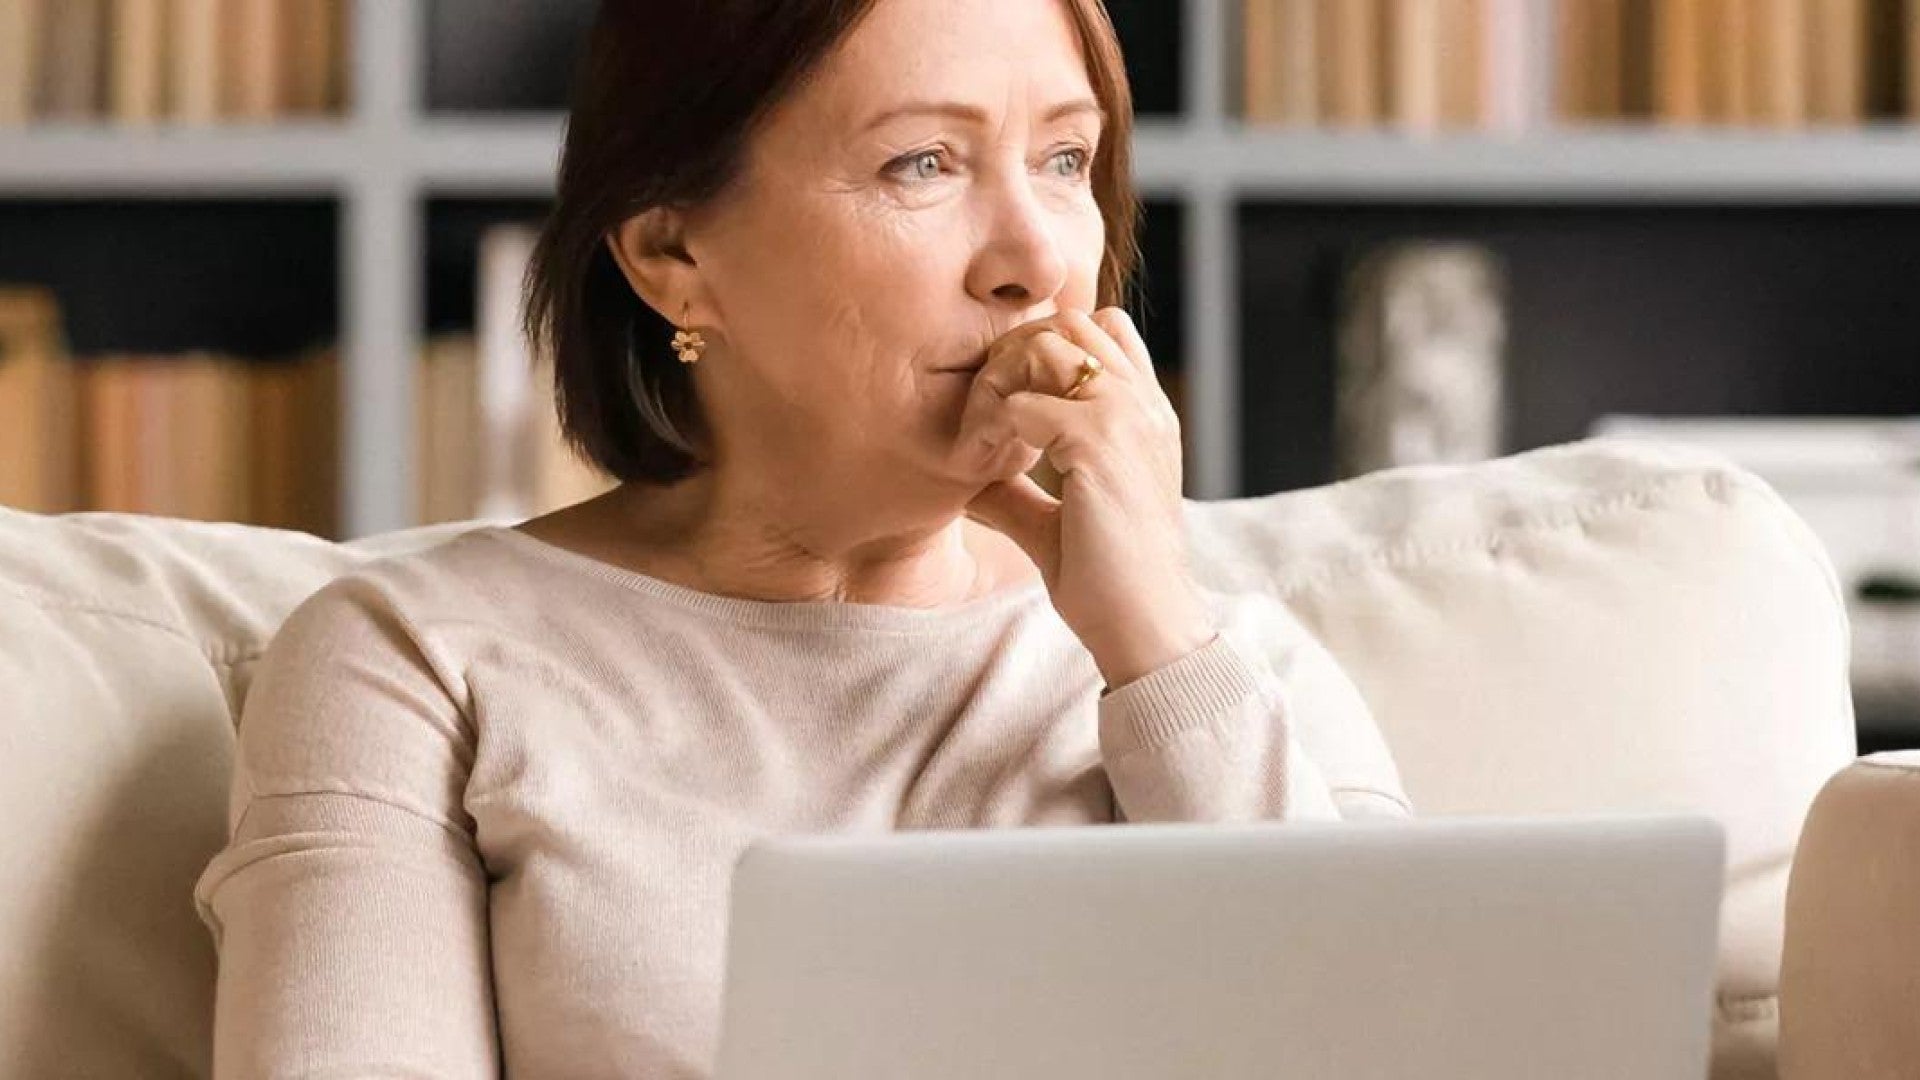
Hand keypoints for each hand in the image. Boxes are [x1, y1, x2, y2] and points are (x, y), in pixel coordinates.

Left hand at [958, 307, 1215, 690]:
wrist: (1144, 625)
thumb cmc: (1108, 582)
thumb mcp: (1057, 524)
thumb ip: (1018, 493)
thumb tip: (968, 482)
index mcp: (1145, 416)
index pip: (1101, 330)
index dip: (1047, 350)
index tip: (1009, 407)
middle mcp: (1143, 405)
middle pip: (1071, 322)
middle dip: (1016, 353)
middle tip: (987, 413)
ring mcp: (1126, 418)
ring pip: (1047, 346)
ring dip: (1002, 382)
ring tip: (982, 437)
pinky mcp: (1100, 443)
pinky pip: (1023, 404)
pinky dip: (990, 428)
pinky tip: (981, 467)